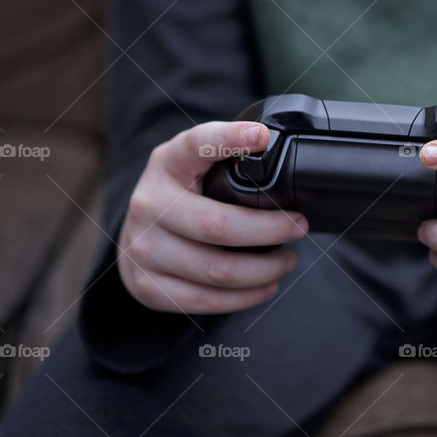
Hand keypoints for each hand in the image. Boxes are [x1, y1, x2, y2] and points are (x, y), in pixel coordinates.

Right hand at [119, 121, 308, 313]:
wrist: (136, 236)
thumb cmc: (183, 196)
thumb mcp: (196, 166)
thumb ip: (228, 159)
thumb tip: (278, 154)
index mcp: (167, 164)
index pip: (195, 144)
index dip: (228, 138)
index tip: (262, 137)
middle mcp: (149, 204)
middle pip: (217, 225)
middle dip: (270, 229)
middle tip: (300, 227)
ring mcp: (143, 248)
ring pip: (216, 270)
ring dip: (264, 269)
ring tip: (287, 261)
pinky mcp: (147, 285)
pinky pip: (205, 300)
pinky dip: (245, 297)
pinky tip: (266, 286)